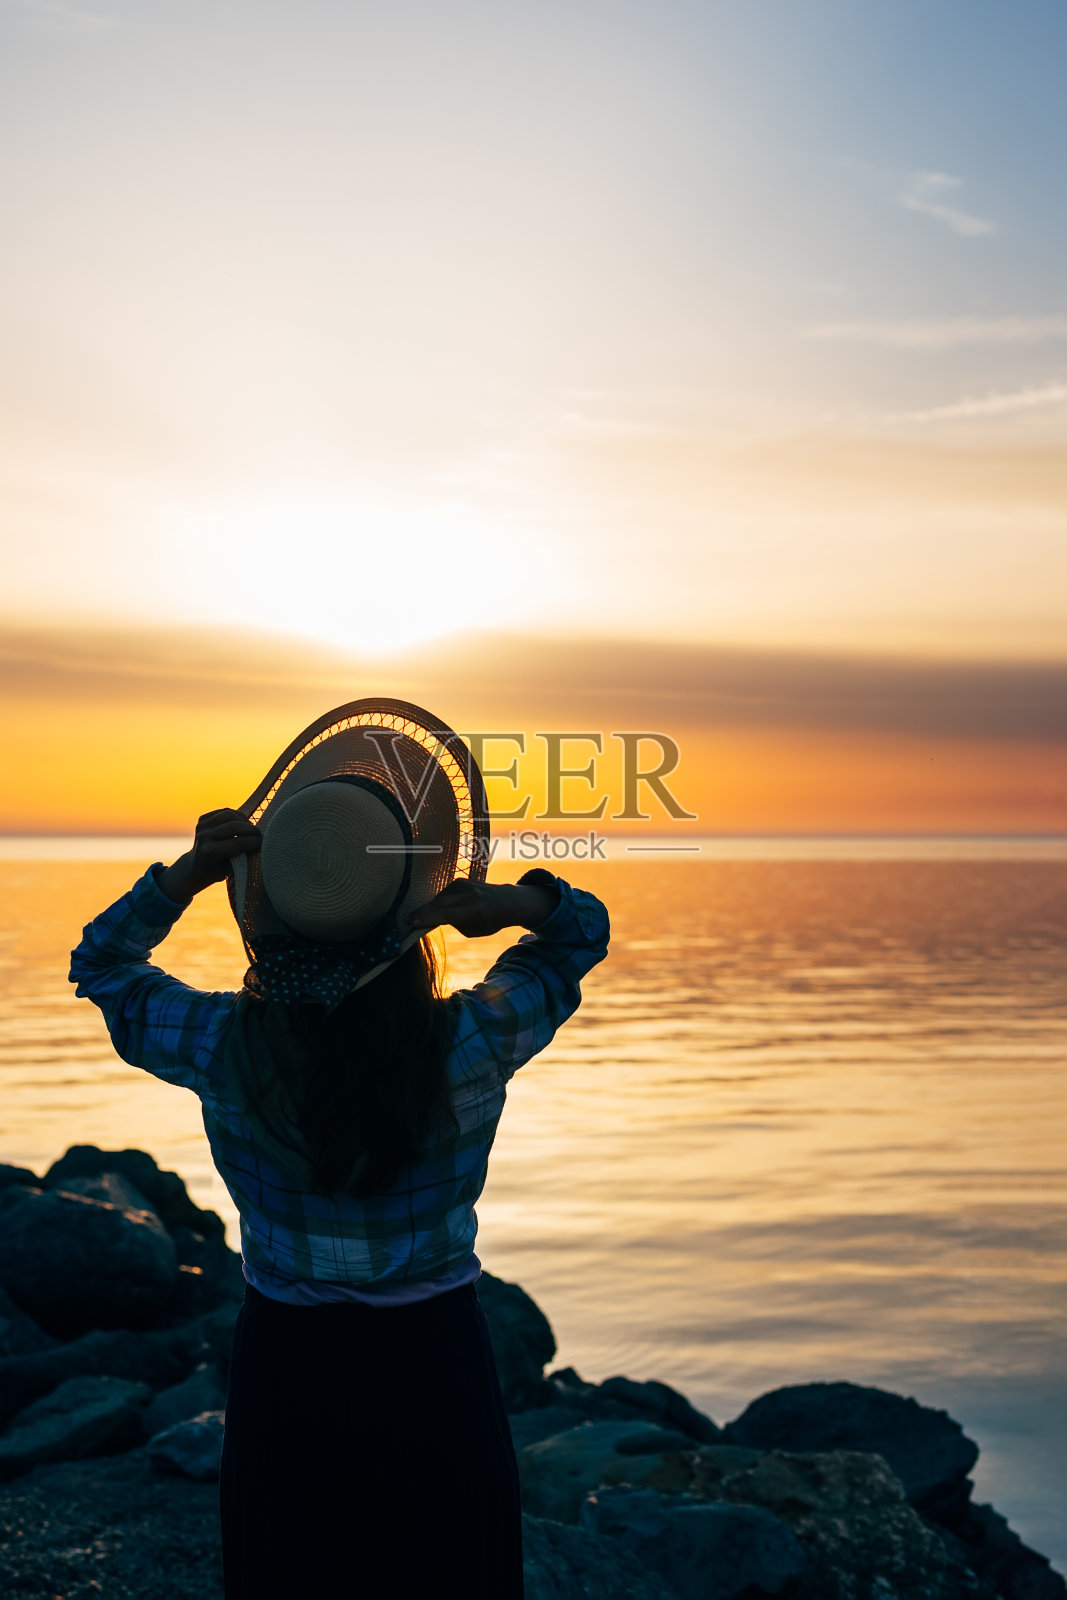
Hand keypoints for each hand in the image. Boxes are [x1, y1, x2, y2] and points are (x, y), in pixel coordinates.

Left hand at [158, 809, 261, 902]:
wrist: (195, 866)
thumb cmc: (218, 871)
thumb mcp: (231, 869)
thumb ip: (244, 856)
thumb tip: (263, 845)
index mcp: (210, 852)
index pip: (238, 843)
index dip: (254, 842)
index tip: (265, 843)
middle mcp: (203, 837)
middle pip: (234, 826)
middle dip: (251, 830)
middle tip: (261, 835)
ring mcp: (201, 826)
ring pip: (230, 814)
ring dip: (244, 821)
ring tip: (251, 829)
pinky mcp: (202, 819)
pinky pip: (224, 812)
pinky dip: (236, 816)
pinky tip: (242, 823)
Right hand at [407, 879, 555, 937]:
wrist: (508, 901)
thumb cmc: (490, 920)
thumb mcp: (474, 930)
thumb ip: (454, 924)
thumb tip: (433, 919)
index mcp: (476, 910)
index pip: (447, 914)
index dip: (428, 919)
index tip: (412, 923)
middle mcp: (470, 895)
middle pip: (440, 903)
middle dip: (421, 912)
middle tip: (406, 920)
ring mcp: (466, 885)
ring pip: (440, 897)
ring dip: (427, 907)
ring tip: (414, 917)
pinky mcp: (462, 881)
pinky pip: (444, 892)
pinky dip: (436, 901)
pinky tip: (430, 909)